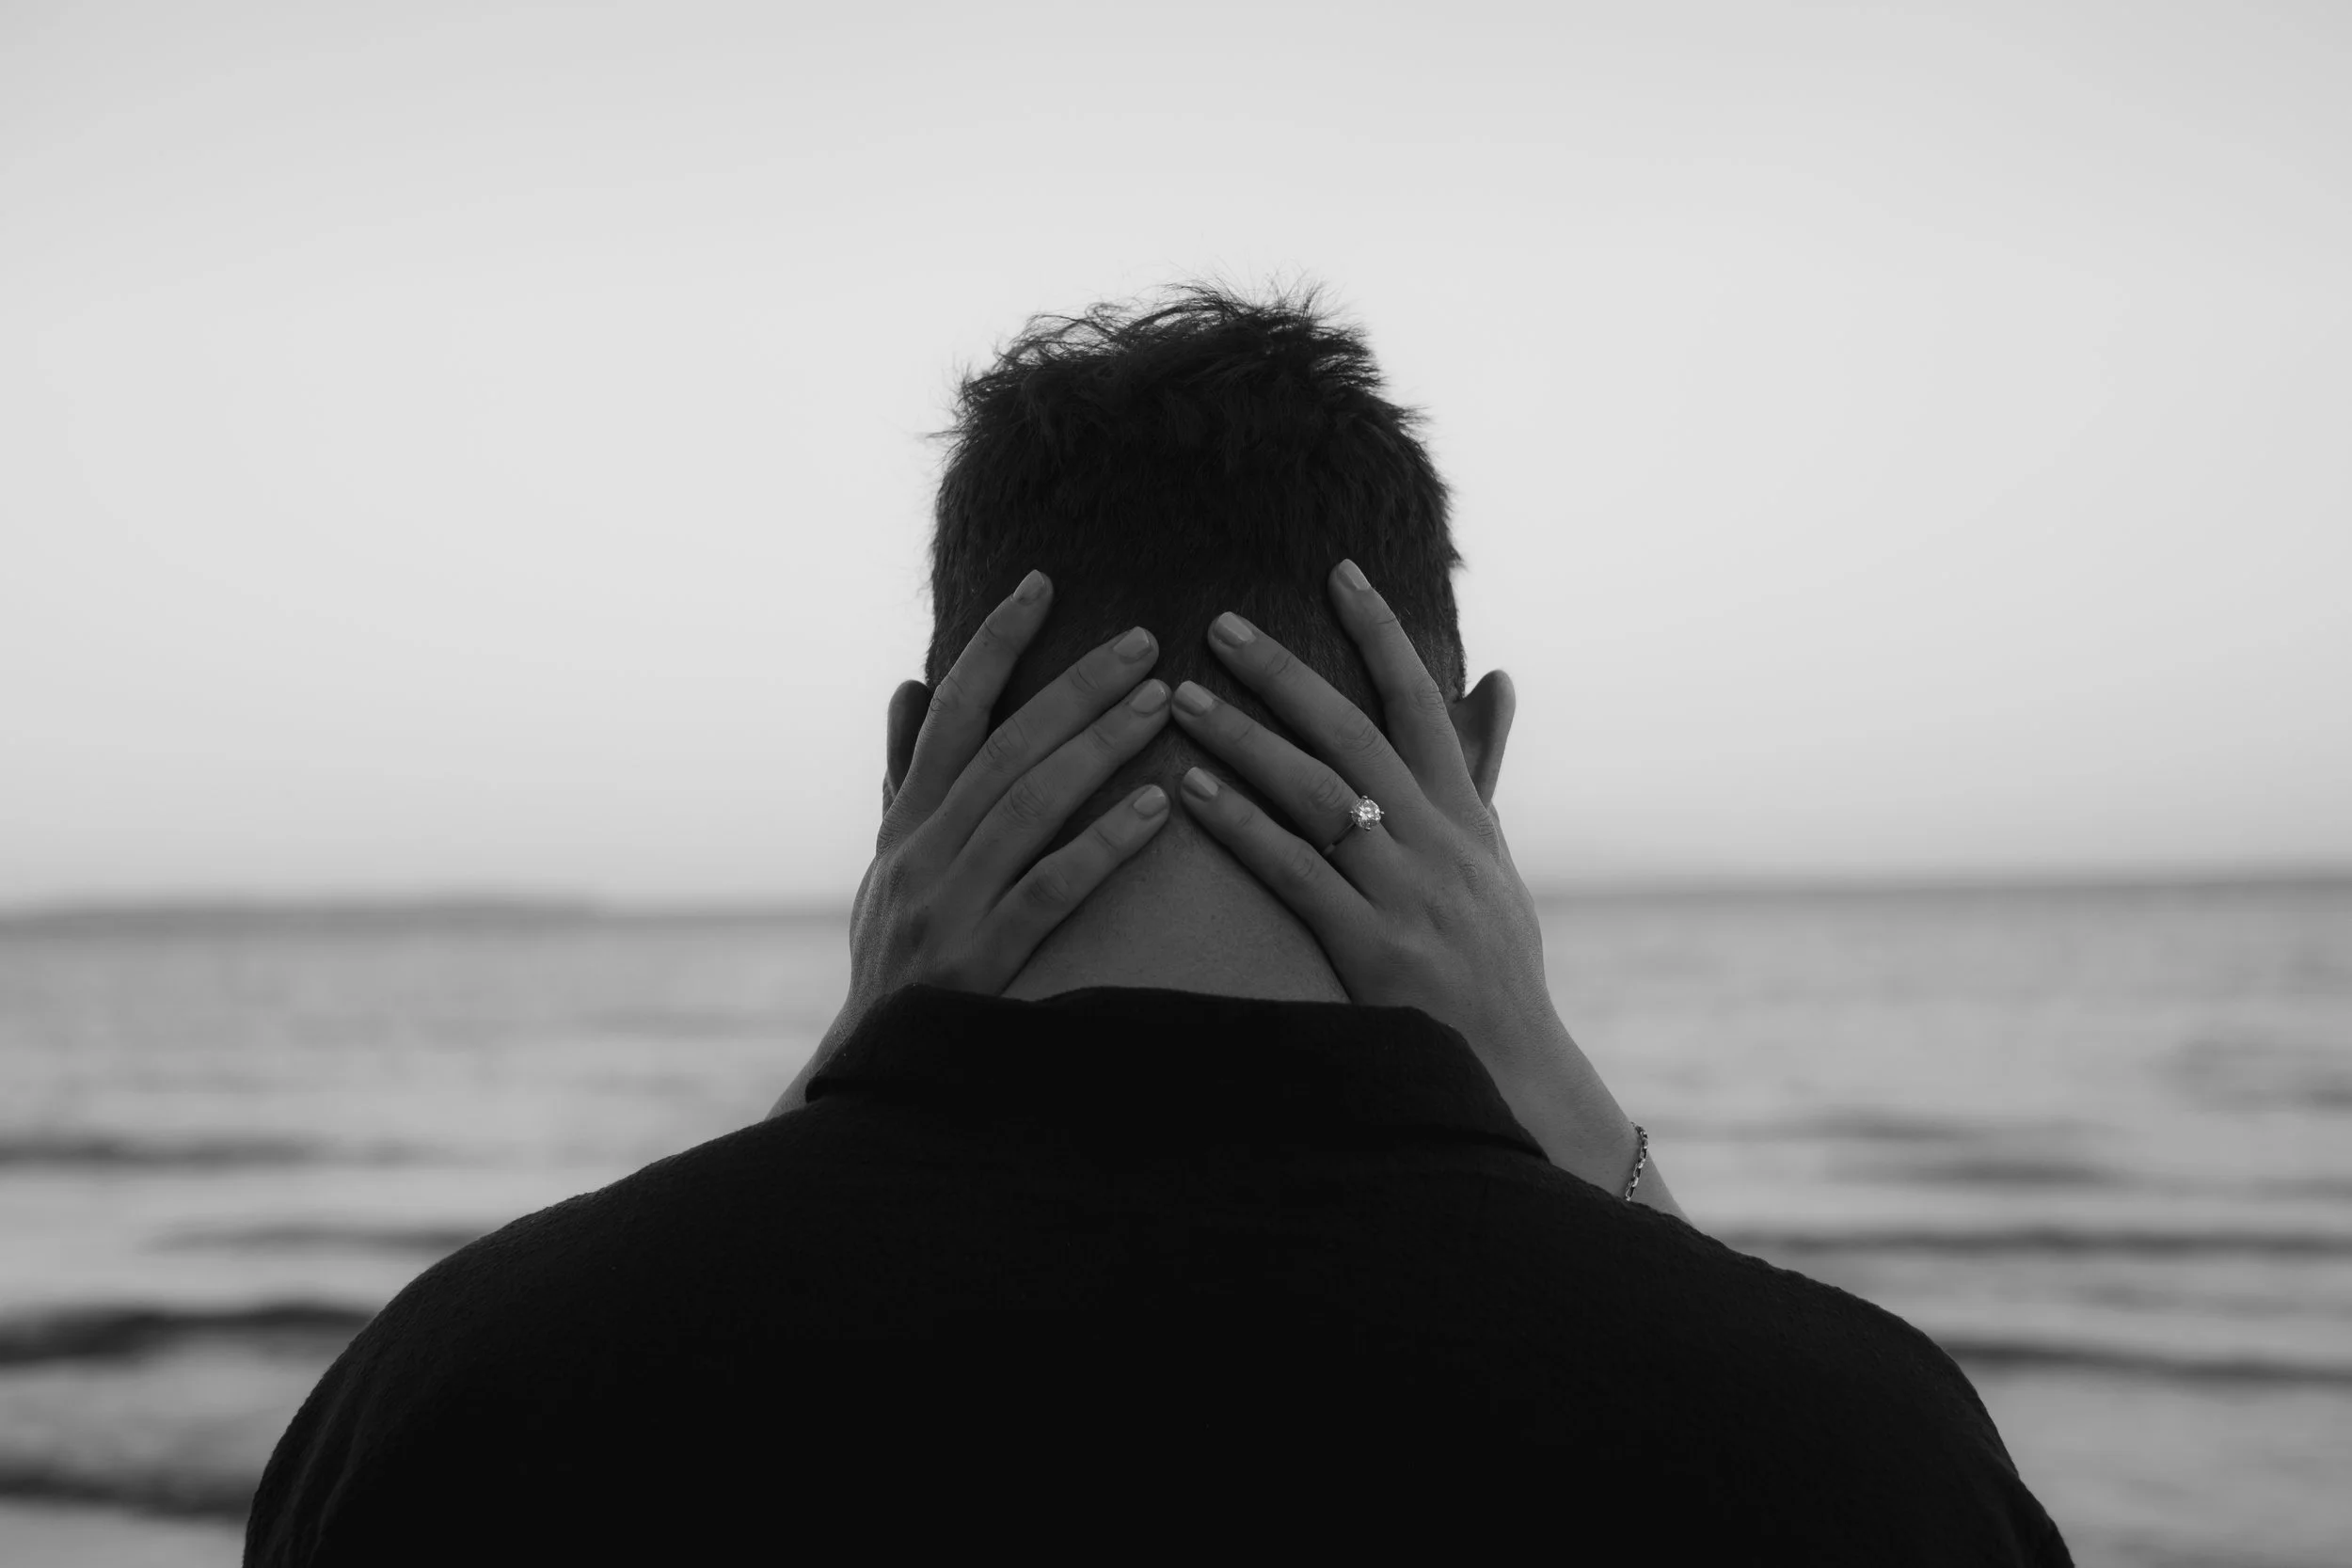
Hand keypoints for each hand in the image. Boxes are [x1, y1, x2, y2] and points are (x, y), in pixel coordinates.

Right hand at [768, 570, 1173, 1114]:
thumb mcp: (883, 864)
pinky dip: (1100, 845)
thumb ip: (901, 775)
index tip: (1042, 582)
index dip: (994, 645)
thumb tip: (906, 684)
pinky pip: (1048, 890)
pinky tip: (1154, 808)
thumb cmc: (891, 958)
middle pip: (1001, 747)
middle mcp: (920, 853)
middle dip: (1073, 686)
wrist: (872, 1072)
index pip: (949, 713)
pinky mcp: (981, 960)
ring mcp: (947, 906)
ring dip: (1096, 747)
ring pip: (1027, 806)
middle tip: (1144, 638)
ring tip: (1162, 702)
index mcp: (904, 823)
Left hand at [1169, 560, 1682, 1216]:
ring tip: (1180, 697)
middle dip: (1284, 672)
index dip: (1381, 633)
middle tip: (1219, 622)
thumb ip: (1483, 767)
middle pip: (1353, 733)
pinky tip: (1187, 791)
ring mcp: (1406, 892)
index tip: (1338, 570)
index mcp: (1465, 814)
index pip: (1421, 702)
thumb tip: (1497, 679)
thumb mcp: (1497, 857)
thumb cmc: (1495, 962)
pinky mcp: (1373, 946)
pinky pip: (1295, 871)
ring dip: (1244, 739)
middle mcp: (1438, 841)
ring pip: (1316, 794)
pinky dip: (1241, 825)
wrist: (1514, 1068)